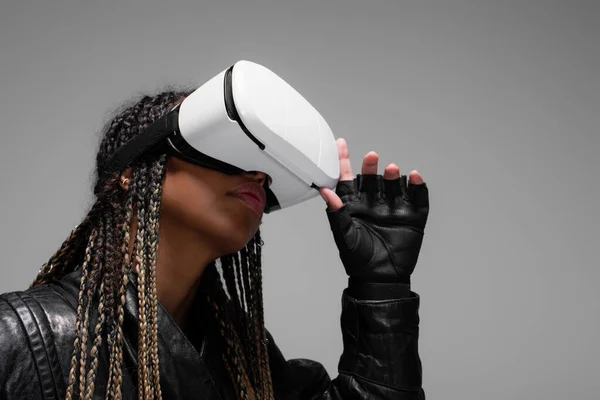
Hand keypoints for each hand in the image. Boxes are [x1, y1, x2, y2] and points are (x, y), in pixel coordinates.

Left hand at [320, 138, 428, 283]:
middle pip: (372, 178)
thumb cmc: (357, 260)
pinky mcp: (413, 217)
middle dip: (371, 166)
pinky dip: (417, 186)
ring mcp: (394, 209)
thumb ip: (336, 214)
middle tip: (372, 157)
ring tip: (393, 169)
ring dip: (393, 175)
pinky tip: (413, 177)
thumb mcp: (344, 237)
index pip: (347, 179)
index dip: (343, 161)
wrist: (382, 280)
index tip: (340, 144)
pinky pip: (417, 197)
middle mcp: (374, 203)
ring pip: (394, 184)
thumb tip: (324, 191)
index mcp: (355, 206)